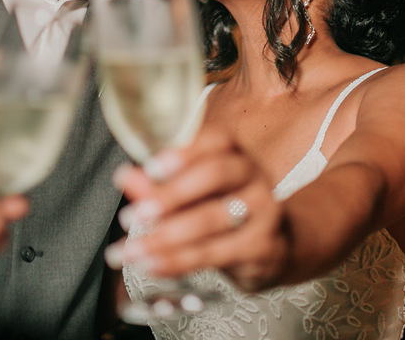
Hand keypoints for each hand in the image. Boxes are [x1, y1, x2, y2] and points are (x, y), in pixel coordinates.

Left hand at [110, 125, 288, 291]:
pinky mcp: (263, 248)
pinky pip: (216, 254)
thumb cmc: (227, 210)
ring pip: (213, 219)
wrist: (278, 246)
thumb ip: (160, 184)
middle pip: (216, 174)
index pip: (217, 140)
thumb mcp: (196, 193)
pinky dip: (180, 260)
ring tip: (132, 251)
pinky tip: (154, 265)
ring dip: (166, 237)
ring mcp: (264, 212)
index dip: (185, 151)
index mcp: (236, 154)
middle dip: (172, 194)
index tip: (152, 166)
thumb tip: (126, 177)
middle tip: (137, 214)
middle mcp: (255, 176)